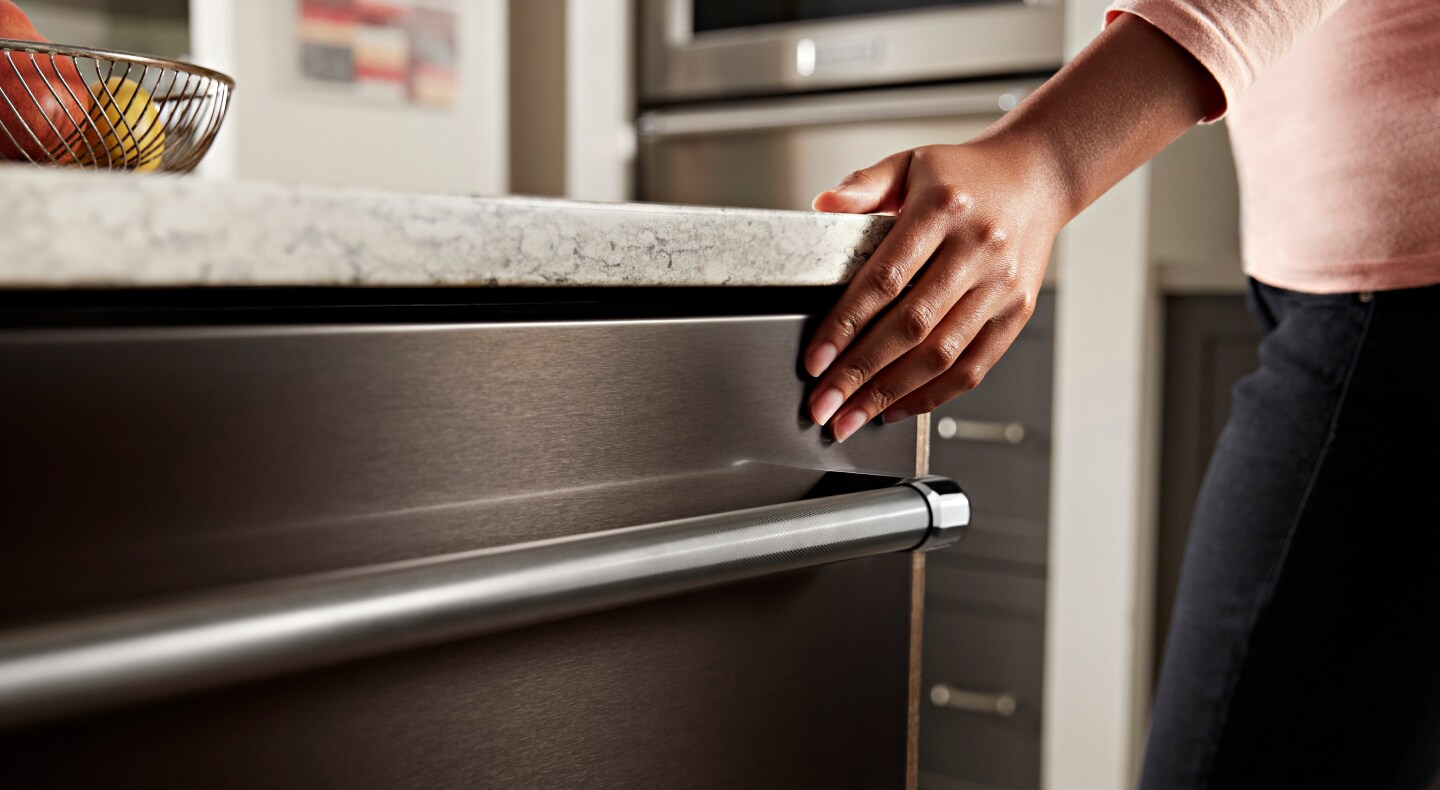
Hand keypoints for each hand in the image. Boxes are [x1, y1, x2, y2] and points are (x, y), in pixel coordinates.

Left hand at [804, 139, 1067, 440]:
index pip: (885, 279)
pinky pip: (973, 366)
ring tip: (850, 418)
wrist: (1035, 177)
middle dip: (860, 373)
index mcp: (942, 210)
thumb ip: (863, 185)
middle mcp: (976, 249)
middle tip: (822, 405)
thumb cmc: (964, 176)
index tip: (815, 360)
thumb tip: (822, 205)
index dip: (846, 325)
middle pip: (911, 326)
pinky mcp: (1016, 312)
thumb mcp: (909, 164)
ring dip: (891, 393)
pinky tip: (896, 408)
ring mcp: (1001, 286)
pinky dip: (932, 394)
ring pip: (941, 355)